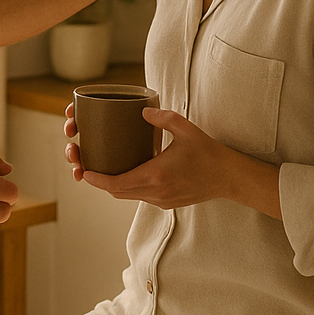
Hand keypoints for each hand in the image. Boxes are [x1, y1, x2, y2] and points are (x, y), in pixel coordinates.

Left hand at [66, 107, 280, 216]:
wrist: (229, 178)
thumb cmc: (209, 153)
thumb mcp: (186, 129)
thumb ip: (163, 118)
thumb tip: (142, 111)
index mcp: (156, 175)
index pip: (117, 184)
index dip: (97, 180)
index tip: (84, 171)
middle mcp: (156, 192)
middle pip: (117, 193)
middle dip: (99, 182)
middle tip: (86, 167)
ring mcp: (161, 201)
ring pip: (128, 196)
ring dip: (113, 186)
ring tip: (101, 170)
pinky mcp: (167, 203)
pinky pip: (140, 197)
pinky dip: (129, 188)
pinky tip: (126, 173)